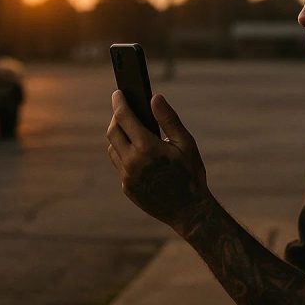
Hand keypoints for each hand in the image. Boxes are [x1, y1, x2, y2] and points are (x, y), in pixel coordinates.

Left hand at [106, 91, 210, 232]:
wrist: (189, 211)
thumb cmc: (191, 174)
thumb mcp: (186, 143)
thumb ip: (169, 119)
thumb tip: (155, 98)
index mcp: (147, 147)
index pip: (124, 117)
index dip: (119, 102)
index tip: (118, 93)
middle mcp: (132, 162)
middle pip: (113, 131)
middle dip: (116, 117)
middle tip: (123, 109)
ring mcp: (127, 176)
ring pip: (113, 148)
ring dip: (118, 136)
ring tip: (130, 129)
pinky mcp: (127, 187)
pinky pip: (119, 165)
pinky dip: (123, 154)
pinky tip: (135, 151)